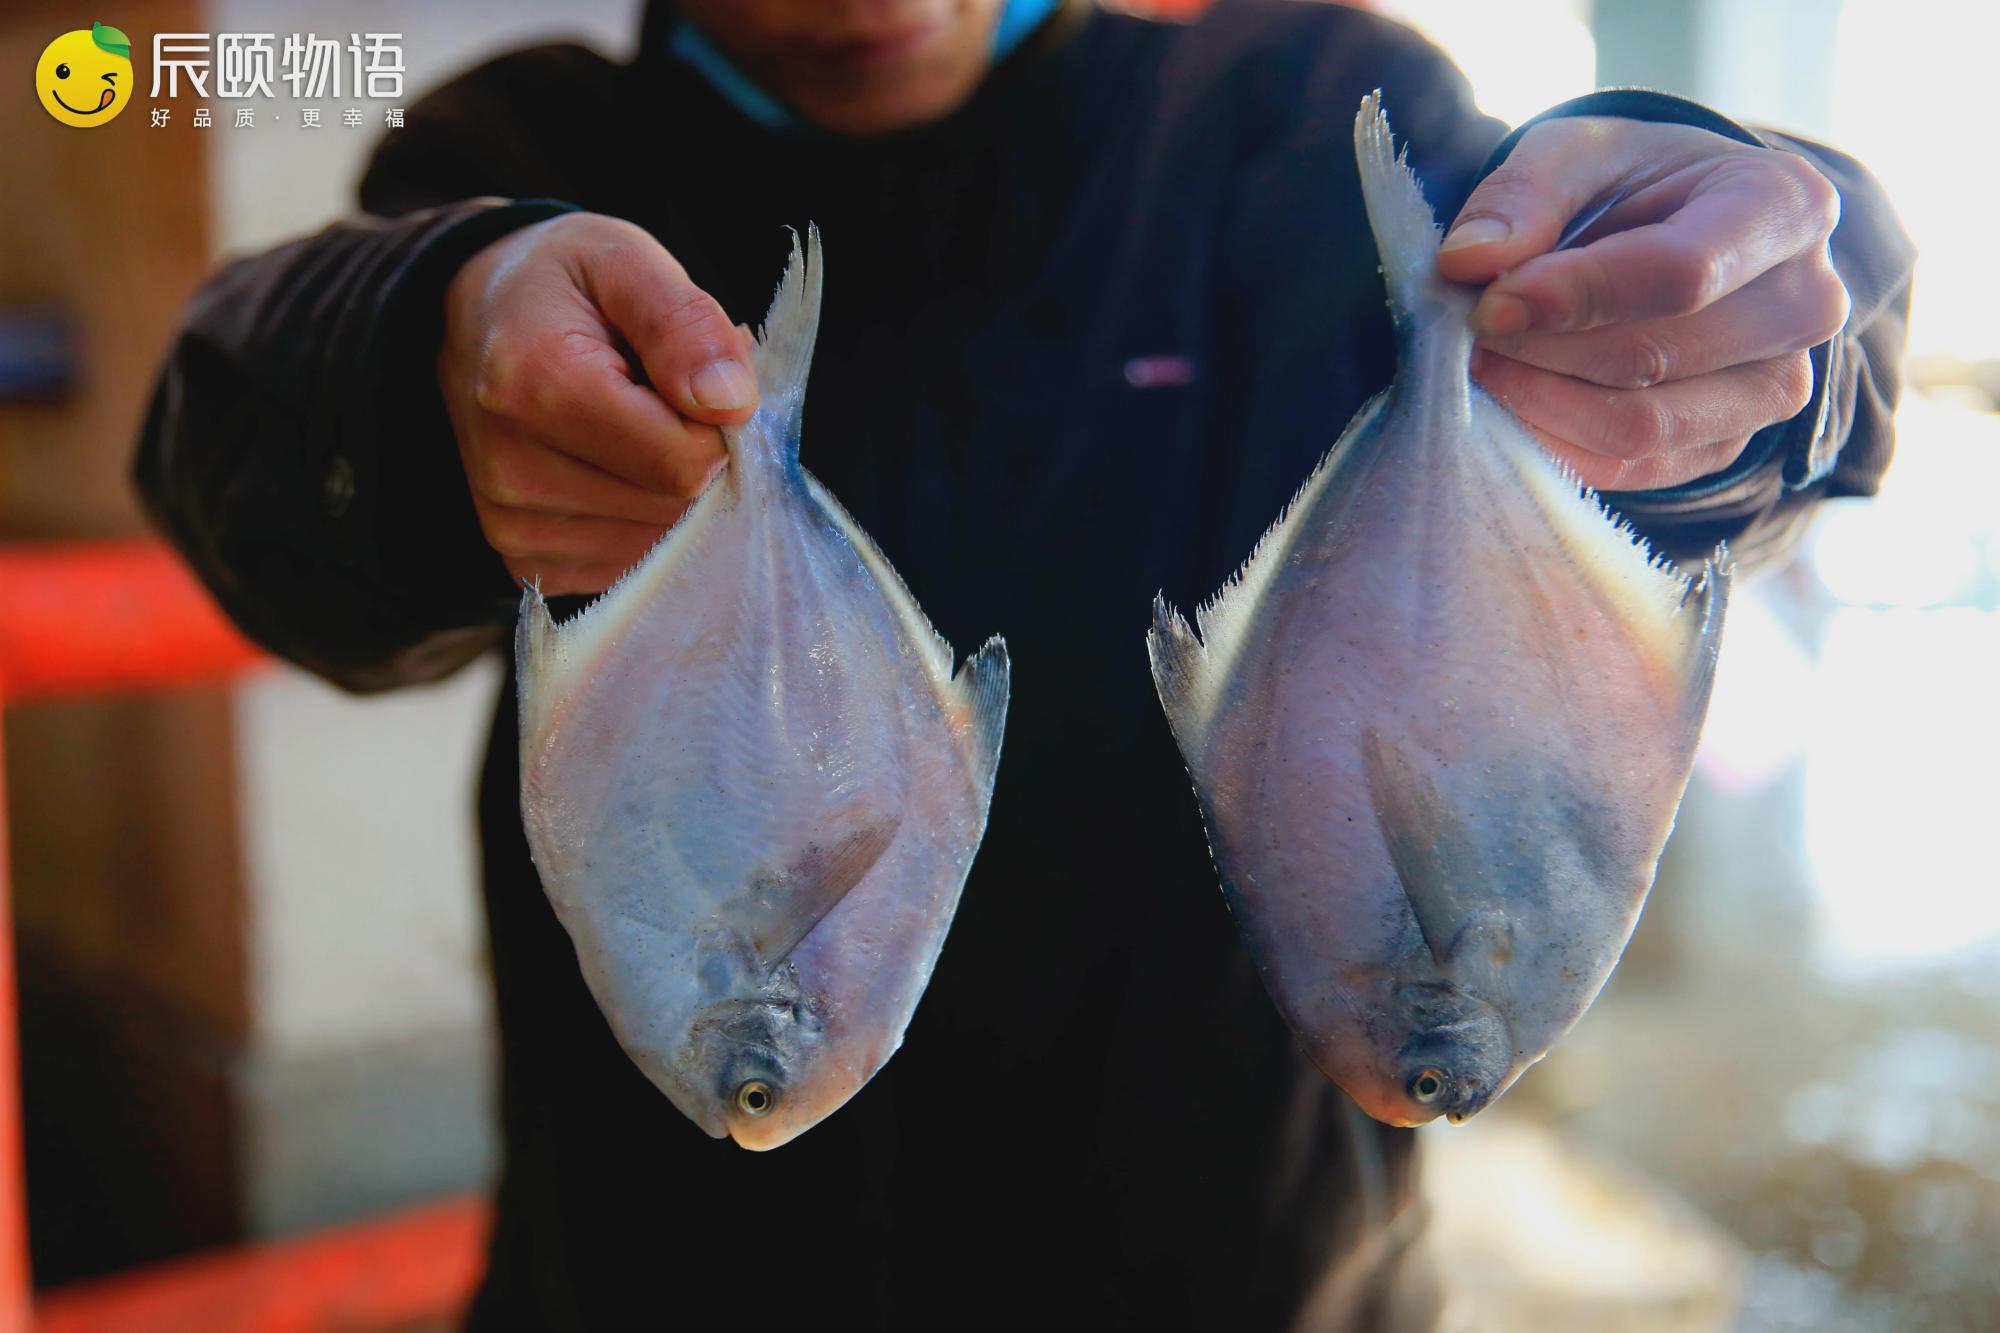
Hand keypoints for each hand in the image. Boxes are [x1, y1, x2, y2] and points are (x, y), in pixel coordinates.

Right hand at [438, 212, 757, 594]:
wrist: (476, 315)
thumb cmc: (559, 283)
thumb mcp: (625, 259)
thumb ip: (684, 323)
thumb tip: (731, 404)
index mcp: (536, 386)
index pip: (685, 461)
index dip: (717, 425)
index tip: (695, 382)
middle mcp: (511, 470)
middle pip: (673, 508)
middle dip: (693, 455)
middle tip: (661, 398)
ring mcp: (512, 526)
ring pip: (658, 544)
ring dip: (668, 490)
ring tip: (630, 425)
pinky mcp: (523, 561)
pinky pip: (629, 564)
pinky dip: (640, 521)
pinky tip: (611, 466)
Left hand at [1436, 117, 1849, 491]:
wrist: (1679, 230)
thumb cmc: (1634, 183)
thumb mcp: (1580, 151)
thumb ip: (1524, 195)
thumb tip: (1466, 260)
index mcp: (1787, 207)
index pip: (1682, 273)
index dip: (1575, 296)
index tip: (1487, 304)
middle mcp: (1807, 302)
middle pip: (1653, 356)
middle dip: (1542, 350)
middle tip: (1468, 333)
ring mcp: (1776, 385)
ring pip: (1642, 425)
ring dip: (1542, 403)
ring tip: (1485, 365)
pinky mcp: (1731, 443)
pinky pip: (1634, 469)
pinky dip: (1557, 446)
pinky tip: (1511, 407)